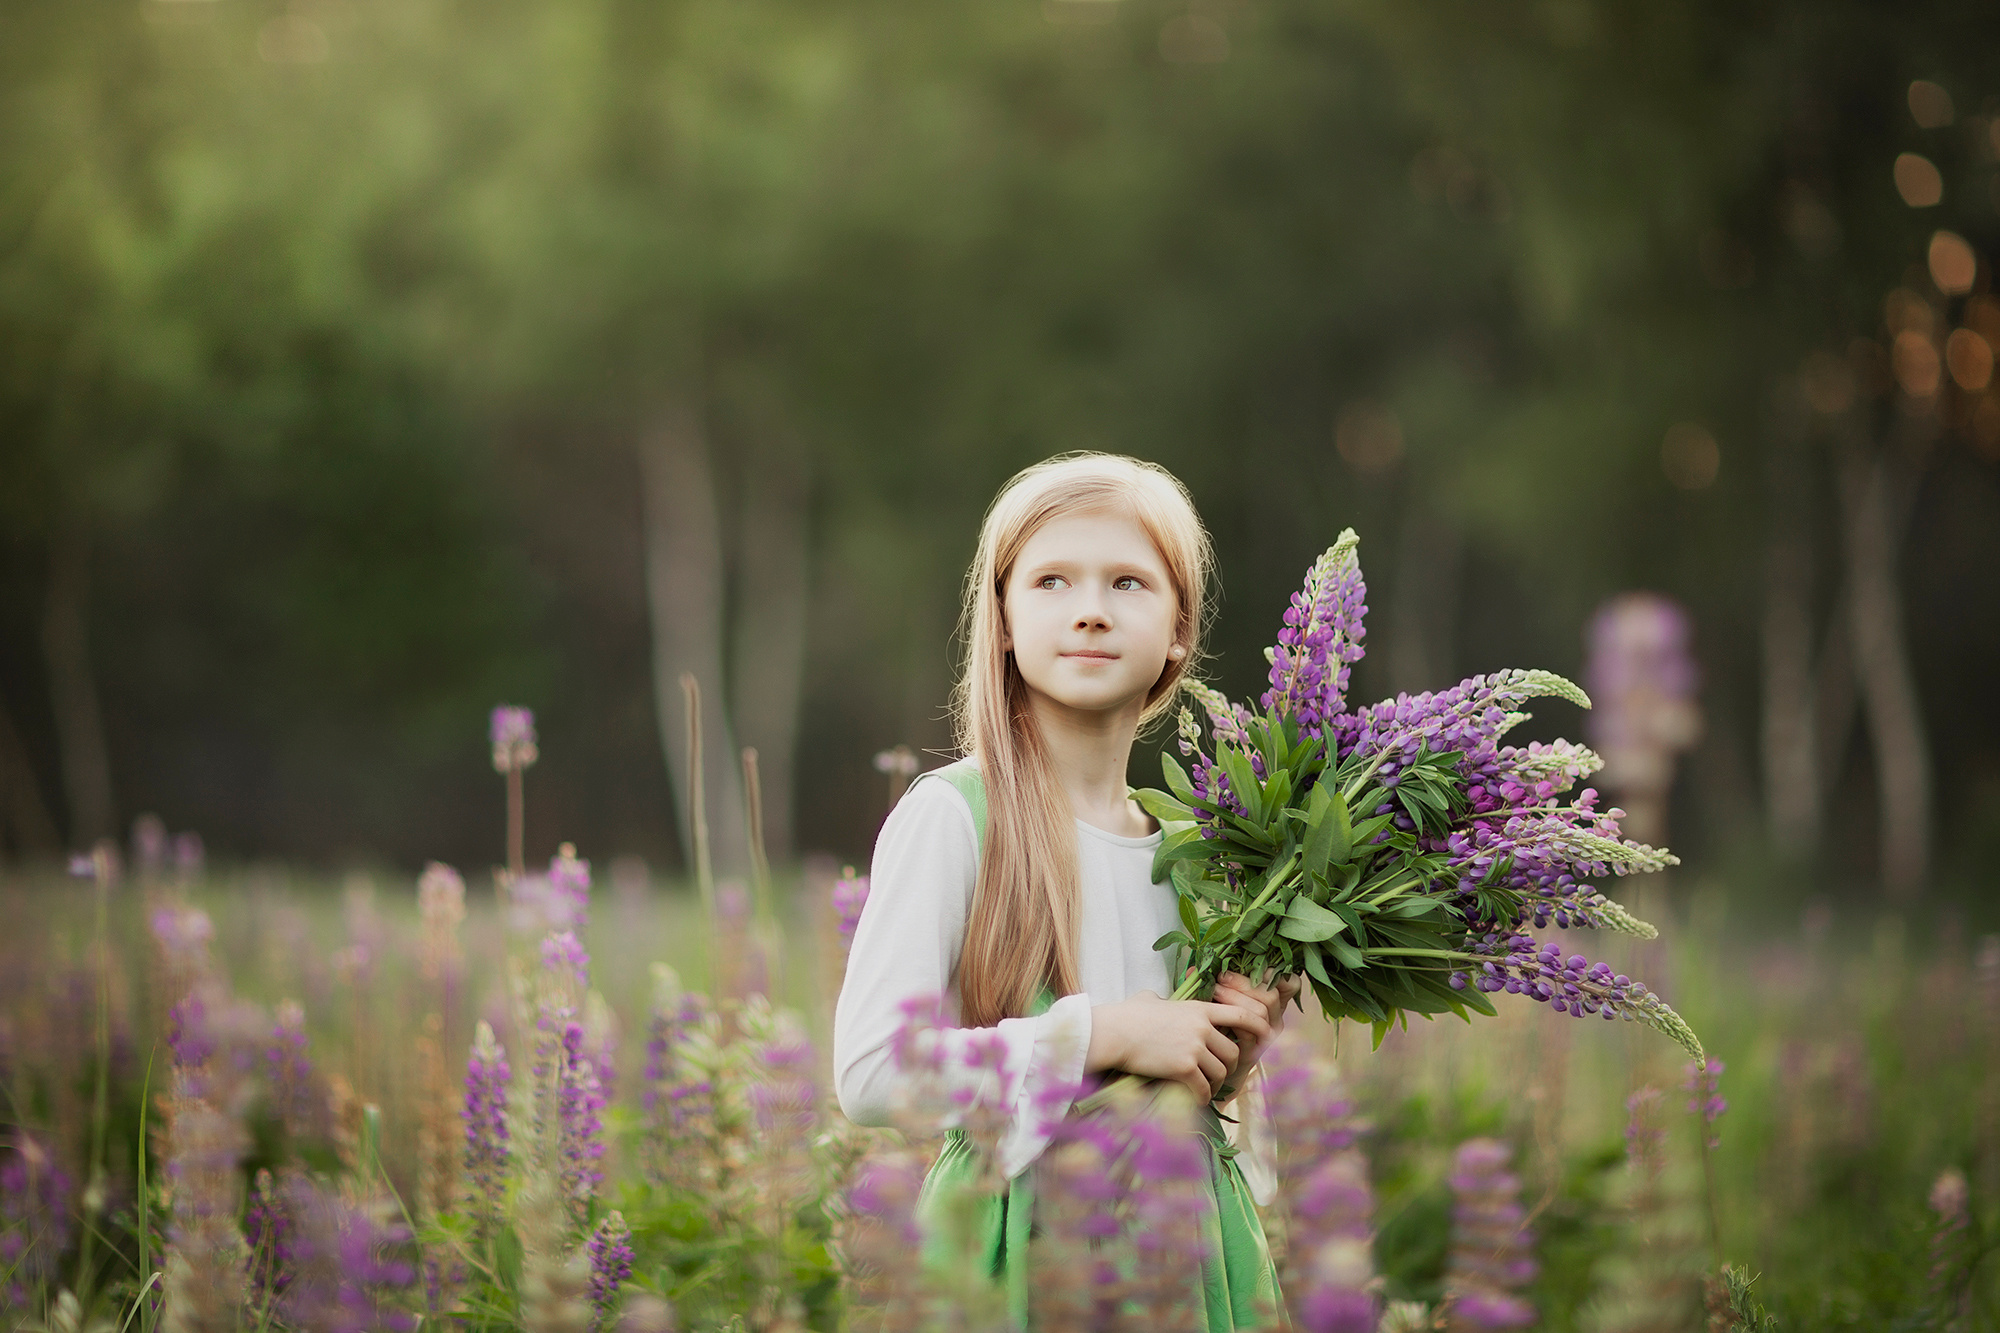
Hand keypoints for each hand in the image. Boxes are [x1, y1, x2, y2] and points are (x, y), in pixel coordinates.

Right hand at [1087, 990, 1273, 1102]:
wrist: (1114, 1033)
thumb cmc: (1127, 1015)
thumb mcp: (1149, 1000)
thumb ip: (1161, 1000)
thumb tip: (1155, 999)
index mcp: (1199, 1009)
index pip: (1240, 1015)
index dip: (1257, 1027)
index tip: (1264, 1038)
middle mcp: (1202, 1027)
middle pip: (1233, 1052)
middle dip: (1228, 1066)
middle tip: (1217, 1075)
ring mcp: (1195, 1047)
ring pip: (1221, 1072)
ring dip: (1214, 1084)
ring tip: (1204, 1089)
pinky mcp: (1184, 1067)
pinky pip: (1203, 1088)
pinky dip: (1202, 1097)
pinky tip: (1195, 1100)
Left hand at [1211, 972, 1299, 1096]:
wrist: (1209, 1065)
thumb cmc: (1212, 1027)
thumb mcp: (1217, 1000)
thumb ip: (1213, 983)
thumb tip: (1193, 968)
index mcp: (1271, 1003)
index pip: (1290, 984)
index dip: (1277, 974)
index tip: (1249, 967)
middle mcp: (1275, 1019)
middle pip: (1271, 994)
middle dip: (1243, 983)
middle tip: (1220, 978)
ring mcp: (1266, 1037)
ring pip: (1262, 1010)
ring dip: (1236, 997)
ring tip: (1214, 991)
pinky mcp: (1254, 1052)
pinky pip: (1249, 1031)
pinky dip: (1232, 1018)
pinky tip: (1216, 1014)